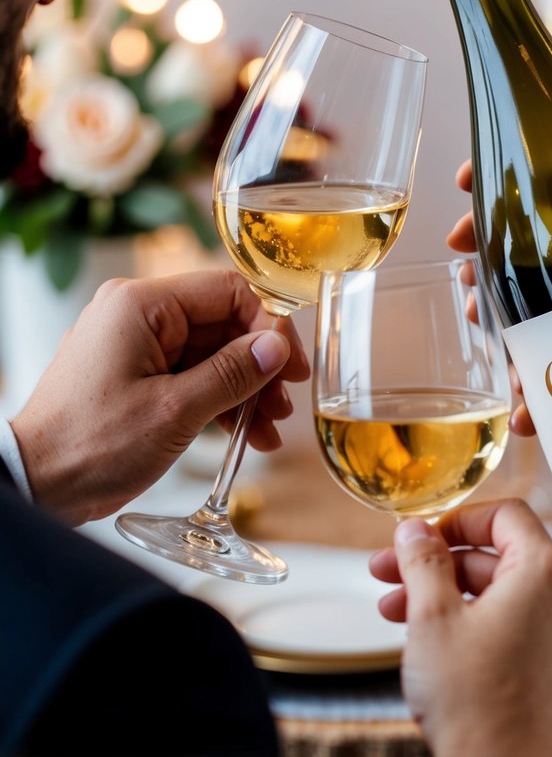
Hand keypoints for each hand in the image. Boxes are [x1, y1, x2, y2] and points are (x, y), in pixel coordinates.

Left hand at [11, 269, 308, 525]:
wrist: (35, 486)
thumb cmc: (90, 445)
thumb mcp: (175, 411)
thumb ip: (232, 374)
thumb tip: (277, 346)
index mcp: (141, 305)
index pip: (226, 291)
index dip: (267, 325)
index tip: (290, 365)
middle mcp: (135, 314)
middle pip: (219, 324)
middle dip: (257, 365)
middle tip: (284, 402)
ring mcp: (132, 344)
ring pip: (207, 353)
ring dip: (241, 388)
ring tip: (267, 428)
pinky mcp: (131, 373)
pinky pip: (187, 374)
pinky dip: (215, 400)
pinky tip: (243, 433)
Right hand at [369, 498, 551, 756]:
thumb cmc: (474, 703)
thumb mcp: (432, 617)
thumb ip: (423, 560)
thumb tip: (414, 530)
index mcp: (544, 573)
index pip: (504, 515)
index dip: (456, 520)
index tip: (421, 537)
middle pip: (497, 557)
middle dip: (437, 564)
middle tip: (389, 574)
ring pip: (501, 595)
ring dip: (447, 595)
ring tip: (396, 612)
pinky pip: (515, 626)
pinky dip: (474, 623)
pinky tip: (433, 640)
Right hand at [446, 161, 534, 435]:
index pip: (550, 188)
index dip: (499, 182)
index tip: (461, 182)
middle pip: (530, 255)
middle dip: (483, 261)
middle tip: (463, 269)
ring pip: (537, 321)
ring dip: (498, 329)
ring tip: (479, 326)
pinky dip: (537, 405)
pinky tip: (524, 415)